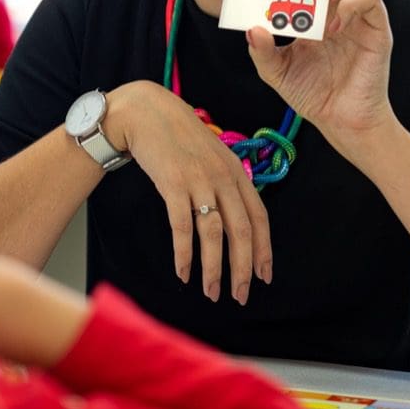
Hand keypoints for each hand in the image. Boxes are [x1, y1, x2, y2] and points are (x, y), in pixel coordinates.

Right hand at [105, 81, 271, 303]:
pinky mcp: (172, 184)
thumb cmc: (177, 136)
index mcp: (235, 171)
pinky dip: (184, 254)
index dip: (263, 250)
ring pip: (213, 234)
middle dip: (242, 268)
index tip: (264, 276)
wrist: (145, 112)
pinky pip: (181, 227)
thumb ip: (225, 182)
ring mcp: (198, 180)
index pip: (259, 217)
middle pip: (240, 231)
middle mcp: (222, 177)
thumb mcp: (211, 155)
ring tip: (211, 291)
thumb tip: (233, 218)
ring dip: (213, 268)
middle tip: (240, 295)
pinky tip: (183, 272)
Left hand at [245, 0, 395, 160]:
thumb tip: (252, 28)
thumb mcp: (276, 72)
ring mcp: (356, 12)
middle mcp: (333, 3)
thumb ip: (261, 51)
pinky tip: (334, 27)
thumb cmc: (311, 92)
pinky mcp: (376, 26)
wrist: (340, 120)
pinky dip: (352, 5)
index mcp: (307, 8)